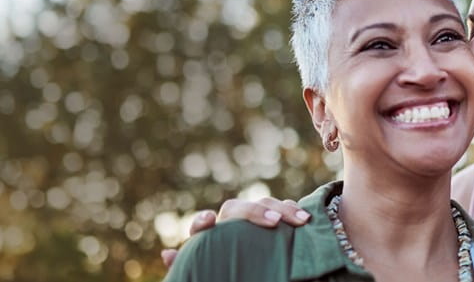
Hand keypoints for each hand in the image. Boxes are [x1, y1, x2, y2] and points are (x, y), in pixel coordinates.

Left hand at [160, 198, 309, 266]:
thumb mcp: (208, 271)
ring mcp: (252, 219)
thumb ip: (190, 263)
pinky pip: (282, 207)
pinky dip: (294, 210)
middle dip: (256, 212)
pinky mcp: (272, 219)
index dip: (202, 221)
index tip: (209, 220)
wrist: (243, 268)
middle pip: (238, 208)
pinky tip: (305, 219)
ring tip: (300, 221)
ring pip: (264, 203)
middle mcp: (230, 222)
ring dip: (283, 209)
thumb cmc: (223, 270)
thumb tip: (166, 255)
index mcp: (210, 236)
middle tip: (274, 222)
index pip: (201, 225)